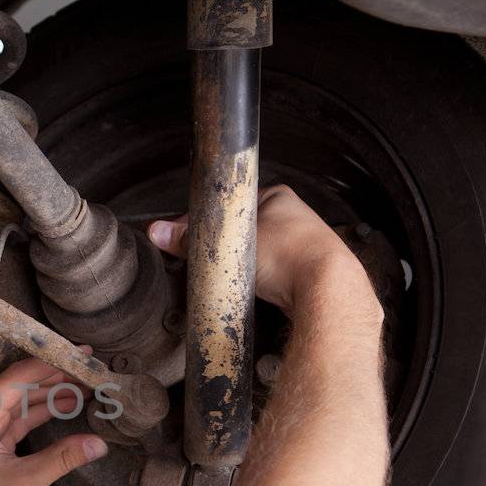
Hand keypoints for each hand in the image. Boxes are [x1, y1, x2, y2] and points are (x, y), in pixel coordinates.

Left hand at [0, 358, 109, 485]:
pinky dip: (39, 416)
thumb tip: (98, 444)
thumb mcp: (22, 484)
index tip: (81, 355)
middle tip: (90, 370)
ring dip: (51, 397)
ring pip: (20, 404)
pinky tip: (64, 409)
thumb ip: (62, 459)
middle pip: (20, 386)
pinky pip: (16, 422)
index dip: (52, 363)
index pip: (19, 377)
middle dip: (56, 377)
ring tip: (85, 388)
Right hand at [148, 184, 369, 315]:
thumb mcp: (228, 246)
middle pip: (243, 230)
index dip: (207, 220)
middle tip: (210, 259)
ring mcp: (301, 244)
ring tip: (232, 276)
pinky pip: (271, 273)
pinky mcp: (303, 272)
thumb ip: (189, 239)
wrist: (327, 288)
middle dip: (225, 246)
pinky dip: (260, 281)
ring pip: (258, 253)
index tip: (190, 236)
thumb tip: (158, 232)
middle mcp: (293, 216)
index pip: (230, 203)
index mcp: (277, 196)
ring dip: (243, 265)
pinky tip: (253, 288)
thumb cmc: (290, 255)